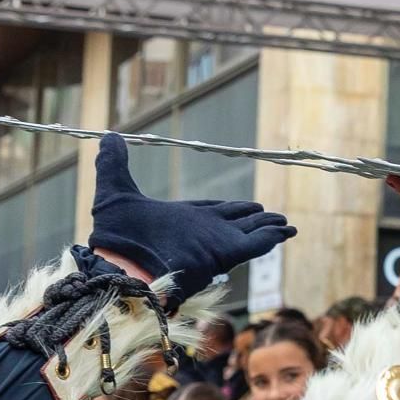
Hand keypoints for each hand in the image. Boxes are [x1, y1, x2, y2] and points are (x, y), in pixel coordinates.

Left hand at [88, 133, 295, 305]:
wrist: (119, 264)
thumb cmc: (114, 234)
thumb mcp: (113, 190)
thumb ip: (114, 164)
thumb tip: (111, 136)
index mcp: (182, 220)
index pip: (213, 211)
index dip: (231, 208)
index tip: (248, 206)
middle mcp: (202, 232)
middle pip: (237, 223)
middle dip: (255, 219)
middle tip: (273, 215)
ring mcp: (214, 243)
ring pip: (250, 232)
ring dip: (269, 227)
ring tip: (288, 225)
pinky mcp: (223, 254)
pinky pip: (254, 244)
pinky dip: (270, 238)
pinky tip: (285, 232)